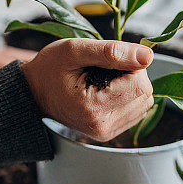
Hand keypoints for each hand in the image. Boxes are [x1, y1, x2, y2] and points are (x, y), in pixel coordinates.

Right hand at [21, 39, 154, 141]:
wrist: (34, 91)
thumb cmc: (51, 67)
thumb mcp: (75, 50)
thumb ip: (112, 51)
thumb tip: (148, 56)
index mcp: (93, 108)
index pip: (140, 84)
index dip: (129, 65)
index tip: (106, 61)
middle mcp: (102, 127)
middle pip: (145, 94)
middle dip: (131, 76)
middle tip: (103, 70)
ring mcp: (106, 133)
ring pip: (144, 103)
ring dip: (130, 86)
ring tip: (102, 80)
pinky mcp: (109, 133)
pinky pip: (137, 110)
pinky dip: (127, 96)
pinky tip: (106, 91)